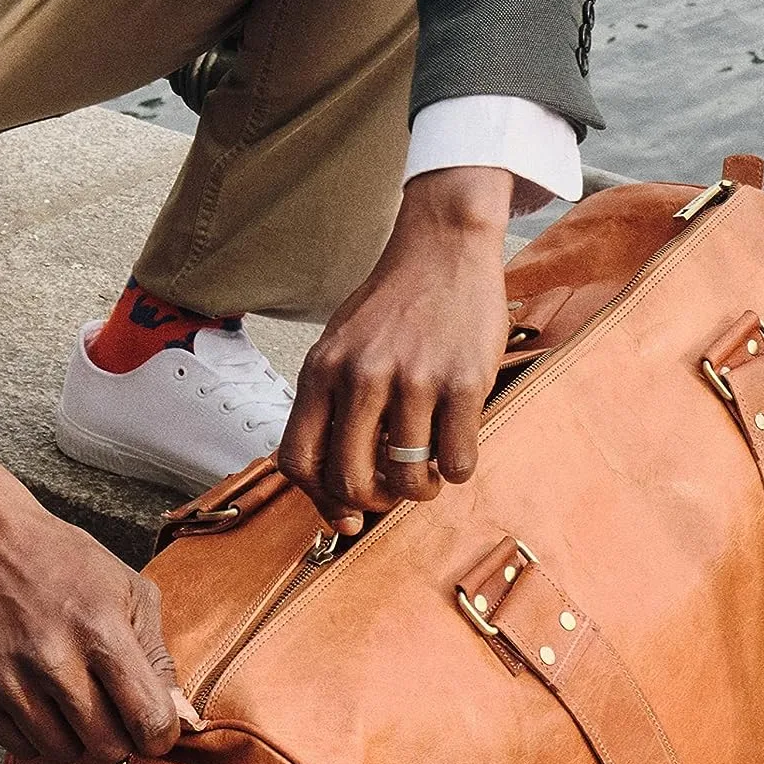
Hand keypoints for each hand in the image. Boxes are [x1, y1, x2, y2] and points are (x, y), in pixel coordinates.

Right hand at [0, 423, 190, 761]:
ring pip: (63, 753)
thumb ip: (156, 654)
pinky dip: (37, 734)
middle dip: (119, 736)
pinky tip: (38, 698)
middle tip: (111, 711)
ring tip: (70, 697)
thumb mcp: (128, 590)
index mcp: (101, 630)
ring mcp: (9, 679)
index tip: (155, 730)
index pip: (148, 718)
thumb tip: (176, 715)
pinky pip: (22, 749)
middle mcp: (53, 659)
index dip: (160, 735)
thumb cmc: (63, 562)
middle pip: (107, 746)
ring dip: (76, 736)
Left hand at [277, 166, 512, 531]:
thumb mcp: (338, 347)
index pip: (298, 461)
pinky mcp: (465, 382)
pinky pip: (455, 461)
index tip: (344, 515)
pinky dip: (455, 471)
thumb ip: (328, 405)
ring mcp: (414, 380)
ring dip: (419, 490)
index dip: (318, 500)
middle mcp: (361, 377)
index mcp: (321, 371)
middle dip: (373, 502)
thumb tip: (331, 483)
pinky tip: (455, 451)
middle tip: (391, 491)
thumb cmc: (391, 306)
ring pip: (408, 476)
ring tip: (427, 474)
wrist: (443, 248)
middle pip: (351, 480)